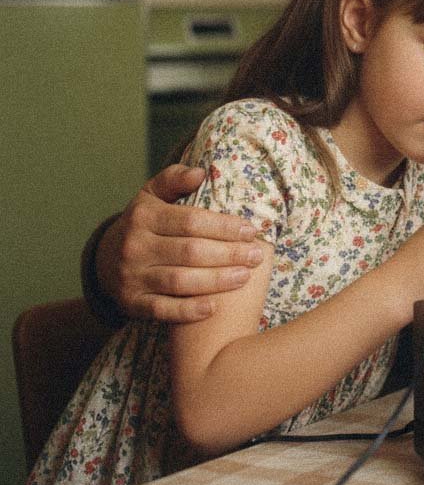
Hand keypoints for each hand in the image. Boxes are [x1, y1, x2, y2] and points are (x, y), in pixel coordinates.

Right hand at [96, 164, 264, 322]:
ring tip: (245, 276)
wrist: (105, 258)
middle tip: (256, 256)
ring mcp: (131, 277)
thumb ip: (175, 179)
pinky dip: (188, 311)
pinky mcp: (131, 303)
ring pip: (180, 281)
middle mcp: (135, 247)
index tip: (250, 231)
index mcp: (144, 217)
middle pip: (190, 252)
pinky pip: (162, 310)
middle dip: (228, 254)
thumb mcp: (152, 194)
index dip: (224, 227)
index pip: (191, 221)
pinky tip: (214, 308)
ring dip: (216, 281)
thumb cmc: (144, 222)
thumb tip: (200, 172)